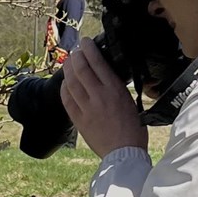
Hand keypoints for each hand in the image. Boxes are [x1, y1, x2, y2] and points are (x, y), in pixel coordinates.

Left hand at [60, 37, 148, 156]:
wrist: (124, 154)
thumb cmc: (133, 129)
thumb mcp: (130, 102)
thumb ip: (116, 89)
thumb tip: (106, 77)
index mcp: (115, 90)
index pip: (97, 63)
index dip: (88, 50)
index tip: (85, 42)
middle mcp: (99, 96)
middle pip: (81, 69)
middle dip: (76, 56)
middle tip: (75, 51)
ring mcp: (87, 109)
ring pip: (71, 83)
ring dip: (68, 69)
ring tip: (68, 63)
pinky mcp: (79, 121)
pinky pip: (67, 100)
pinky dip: (64, 89)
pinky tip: (65, 83)